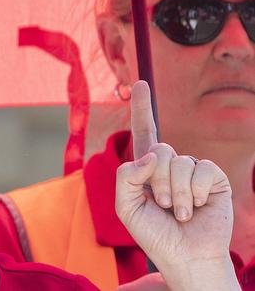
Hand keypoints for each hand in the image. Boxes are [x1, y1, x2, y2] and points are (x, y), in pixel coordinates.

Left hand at [115, 81, 237, 290]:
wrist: (184, 256)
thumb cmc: (153, 233)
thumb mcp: (126, 206)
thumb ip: (126, 177)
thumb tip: (152, 156)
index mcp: (147, 168)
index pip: (145, 132)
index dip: (142, 108)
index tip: (139, 84)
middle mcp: (170, 164)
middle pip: (158, 149)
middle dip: (156, 182)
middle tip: (162, 206)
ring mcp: (193, 170)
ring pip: (178, 162)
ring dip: (174, 193)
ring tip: (178, 212)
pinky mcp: (214, 178)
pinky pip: (201, 170)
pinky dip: (194, 192)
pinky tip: (196, 207)